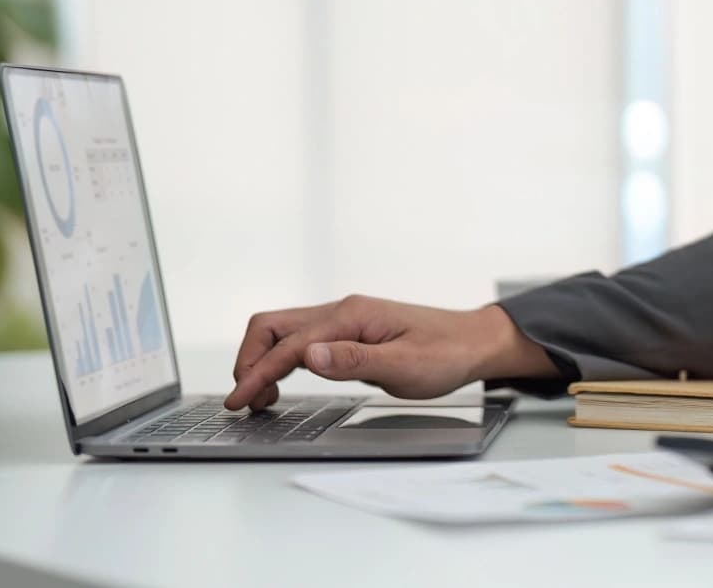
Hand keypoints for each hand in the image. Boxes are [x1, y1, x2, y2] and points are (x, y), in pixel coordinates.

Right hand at [224, 296, 554, 410]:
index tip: (238, 401)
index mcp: (352, 316)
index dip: (258, 374)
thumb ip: (354, 361)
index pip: (289, 345)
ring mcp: (344, 319)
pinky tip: (281, 384)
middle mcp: (343, 311)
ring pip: (283, 331)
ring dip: (261, 360)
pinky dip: (280, 360)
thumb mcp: (404, 366)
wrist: (473, 343)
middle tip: (243, 400)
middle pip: (272, 325)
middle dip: (248, 359)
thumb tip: (309, 354)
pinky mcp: (349, 332)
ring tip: (258, 398)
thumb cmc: (446, 354)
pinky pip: (300, 340)